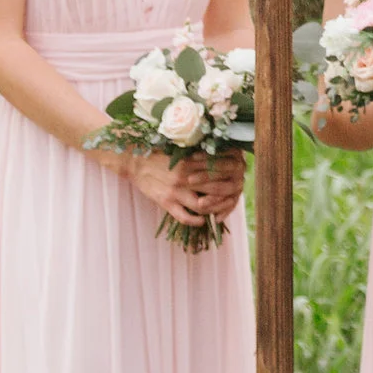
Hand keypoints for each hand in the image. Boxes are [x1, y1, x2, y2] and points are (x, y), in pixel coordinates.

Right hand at [126, 148, 243, 226]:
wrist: (134, 162)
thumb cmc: (159, 154)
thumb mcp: (180, 151)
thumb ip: (197, 156)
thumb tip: (219, 156)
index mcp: (189, 161)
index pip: (218, 168)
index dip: (231, 171)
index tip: (238, 172)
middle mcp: (184, 178)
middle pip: (215, 188)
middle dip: (229, 191)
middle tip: (235, 193)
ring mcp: (175, 192)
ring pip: (203, 205)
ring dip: (216, 209)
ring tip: (221, 209)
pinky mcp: (165, 203)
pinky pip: (184, 217)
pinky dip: (196, 221)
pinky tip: (203, 219)